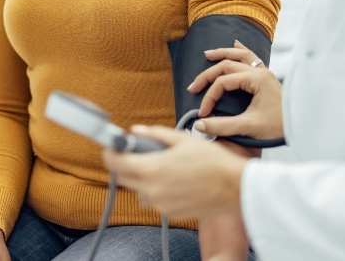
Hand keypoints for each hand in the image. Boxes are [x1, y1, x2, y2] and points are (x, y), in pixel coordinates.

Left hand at [102, 125, 247, 219]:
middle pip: (123, 177)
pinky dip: (157, 189)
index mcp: (152, 169)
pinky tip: (173, 179)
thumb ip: (155, 134)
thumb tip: (137, 130)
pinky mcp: (170, 213)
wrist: (235, 188)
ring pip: (138, 190)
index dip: (110, 152)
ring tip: (161, 167)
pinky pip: (154, 199)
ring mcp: (160, 204)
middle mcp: (152, 190)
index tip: (112, 146)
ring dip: (142, 178)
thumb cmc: (213, 162)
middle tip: (134, 153)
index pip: (115, 163)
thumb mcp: (183, 139)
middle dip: (124, 164)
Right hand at [187, 41, 284, 139]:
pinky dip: (241, 50)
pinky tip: (235, 44)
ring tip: (208, 54)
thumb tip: (199, 125)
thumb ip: (222, 126)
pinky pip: (252, 57)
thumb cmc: (279, 127)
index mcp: (257, 80)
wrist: (302, 126)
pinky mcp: (267, 78)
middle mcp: (261, 72)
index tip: (203, 113)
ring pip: (240, 55)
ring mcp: (265, 73)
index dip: (209, 97)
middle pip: (227, 65)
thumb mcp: (249, 127)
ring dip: (223, 53)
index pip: (223, 82)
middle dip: (208, 75)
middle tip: (193, 87)